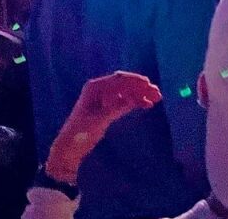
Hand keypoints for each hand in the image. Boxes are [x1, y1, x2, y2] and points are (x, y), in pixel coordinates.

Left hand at [46, 72, 160, 184]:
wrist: (70, 147)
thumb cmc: (80, 132)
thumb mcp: (99, 120)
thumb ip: (116, 108)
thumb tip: (134, 99)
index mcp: (95, 87)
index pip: (119, 80)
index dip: (135, 81)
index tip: (149, 84)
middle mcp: (100, 89)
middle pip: (125, 84)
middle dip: (141, 87)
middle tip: (157, 93)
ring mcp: (104, 98)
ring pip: (126, 92)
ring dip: (141, 94)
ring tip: (156, 99)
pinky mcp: (107, 107)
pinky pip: (124, 100)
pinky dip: (135, 101)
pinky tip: (146, 105)